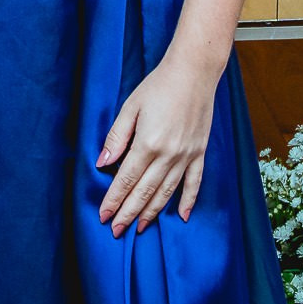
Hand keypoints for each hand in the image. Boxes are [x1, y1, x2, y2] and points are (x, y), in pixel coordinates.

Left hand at [95, 54, 217, 236]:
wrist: (194, 72)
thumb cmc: (158, 86)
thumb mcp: (130, 107)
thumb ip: (116, 138)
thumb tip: (103, 164)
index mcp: (148, 143)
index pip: (126, 180)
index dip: (113, 200)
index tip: (103, 216)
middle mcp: (168, 155)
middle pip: (144, 192)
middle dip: (127, 213)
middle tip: (116, 231)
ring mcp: (186, 156)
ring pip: (166, 193)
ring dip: (151, 212)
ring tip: (138, 227)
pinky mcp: (200, 153)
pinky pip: (194, 183)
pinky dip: (188, 201)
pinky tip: (182, 216)